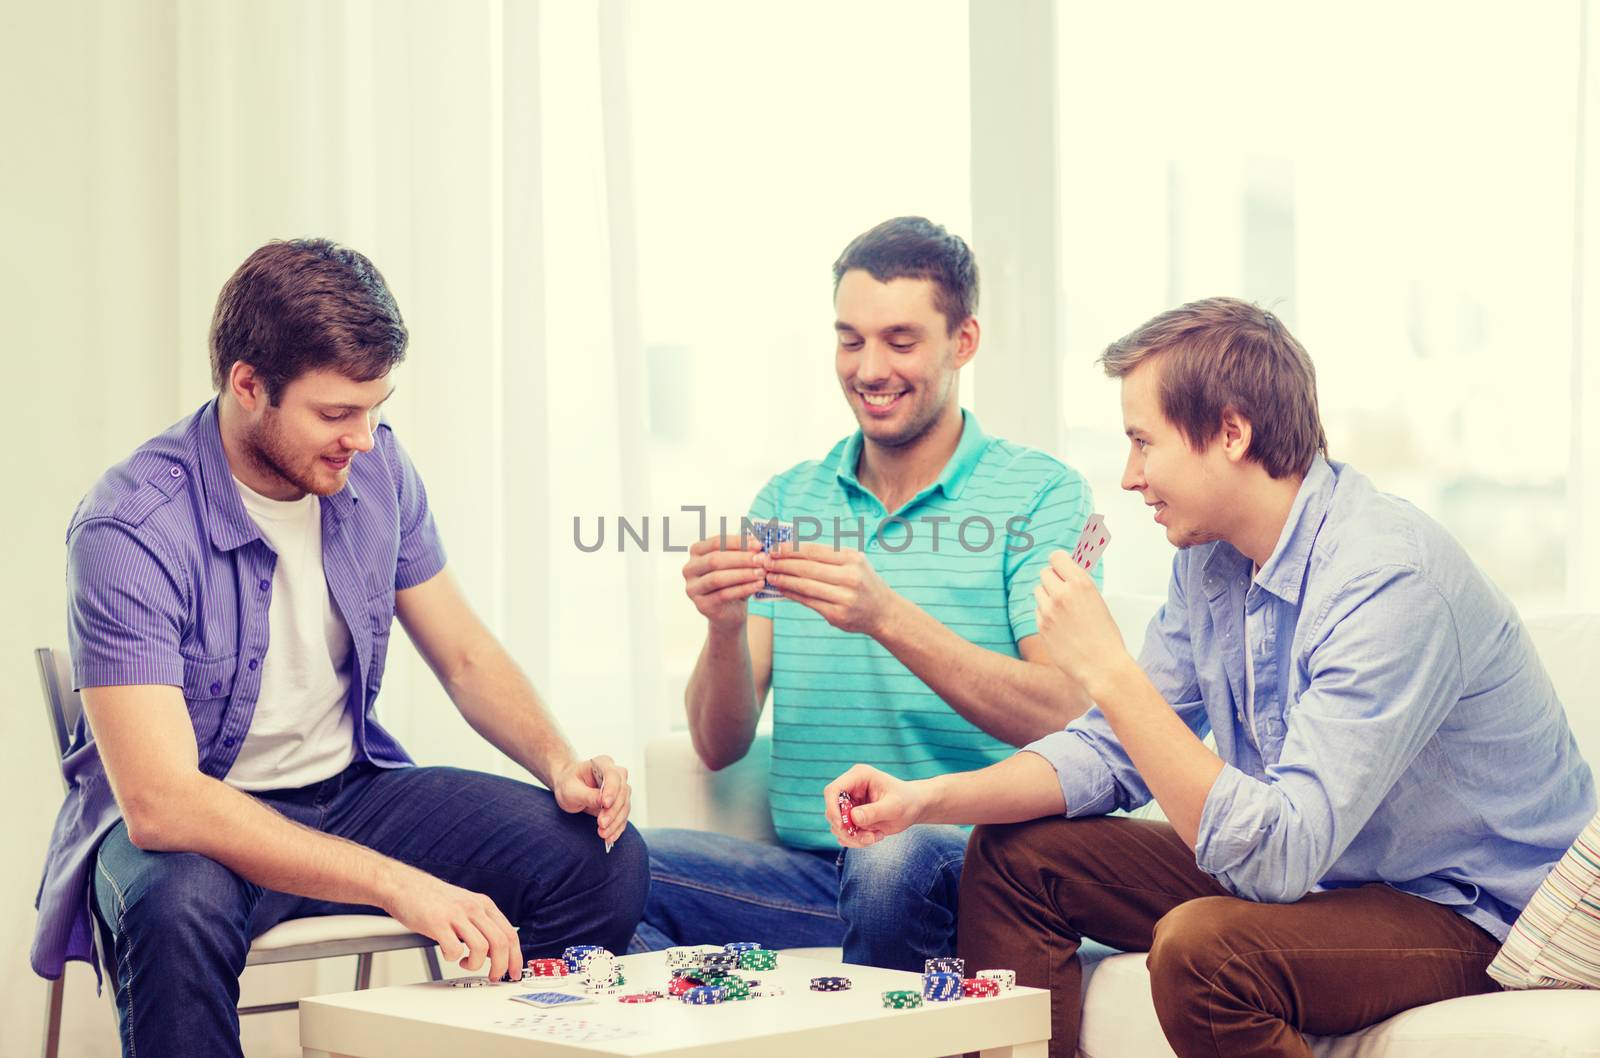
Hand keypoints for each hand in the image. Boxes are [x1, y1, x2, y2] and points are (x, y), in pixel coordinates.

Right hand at [384, 865, 520, 982]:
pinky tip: (448, 954)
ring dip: (476, 964)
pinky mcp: (437, 923)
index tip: (514, 972)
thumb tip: (495, 952)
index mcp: (484, 905)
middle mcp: (474, 908)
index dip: (516, 957)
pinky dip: (453, 958)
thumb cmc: (433, 899)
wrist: (404, 885)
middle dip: (501, 966)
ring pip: (482, 947)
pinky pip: (454, 949)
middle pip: (501, 942)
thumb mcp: (465, 906)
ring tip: (466, 963)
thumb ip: (481, 924)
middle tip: (493, 976)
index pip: (510, 934)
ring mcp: (456, 915)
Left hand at [550, 754, 631, 845]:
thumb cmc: (568, 784)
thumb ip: (587, 795)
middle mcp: (616, 774)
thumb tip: (603, 803)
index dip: (612, 790)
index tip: (605, 804)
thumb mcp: (571, 790)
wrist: (568, 787)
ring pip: (625, 805)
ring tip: (603, 834)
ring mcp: (620, 789)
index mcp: (603, 763)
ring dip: (616, 822)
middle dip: (613, 811)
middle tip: (601, 824)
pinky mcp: (620, 803)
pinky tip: (610, 837)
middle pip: (623, 792)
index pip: (613, 775)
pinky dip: (618, 827)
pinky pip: (623, 816)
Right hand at [683, 534, 768, 629]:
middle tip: (762, 560)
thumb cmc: (733, 582)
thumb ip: (743, 553)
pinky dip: (744, 589)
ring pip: (718, 578)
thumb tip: (757, 545)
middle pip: (715, 560)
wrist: (730, 611)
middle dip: (741, 559)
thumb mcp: (737, 564)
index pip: (716, 542)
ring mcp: (692, 588)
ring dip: (743, 574)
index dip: (738, 542)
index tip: (759, 545)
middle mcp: (689, 569)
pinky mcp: (702, 605)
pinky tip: (758, 585)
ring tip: (762, 573)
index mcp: (696, 552)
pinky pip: (723, 595)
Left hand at [764, 541, 900, 635]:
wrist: (883, 612)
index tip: (774, 547)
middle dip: (783, 564)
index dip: (792, 549)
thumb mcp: (854, 562)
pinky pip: (809, 602)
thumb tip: (793, 549)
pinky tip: (781, 589)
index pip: (815, 551)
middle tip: (765, 561)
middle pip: (808, 568)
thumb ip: (829, 556)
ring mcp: (844, 597)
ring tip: (769, 575)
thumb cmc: (863, 582)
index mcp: (852, 559)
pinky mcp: (838, 614)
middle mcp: (850, 577)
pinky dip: (792, 594)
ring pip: (806, 586)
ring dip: (783, 580)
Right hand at [822, 764, 929, 847]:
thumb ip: (874, 811)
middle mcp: (850, 789)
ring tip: (875, 837)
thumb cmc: (907, 802)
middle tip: (867, 838)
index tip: (842, 826)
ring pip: (837, 825)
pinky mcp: (852, 817)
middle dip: (846, 829)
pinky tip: (875, 836)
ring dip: (853, 837)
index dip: (832, 808)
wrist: (914, 808)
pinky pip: (845, 833)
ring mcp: (850, 804)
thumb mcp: (894, 807)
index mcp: (858, 777)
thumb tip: (854, 817)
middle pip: (832, 810)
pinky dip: (857, 840)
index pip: (833, 790)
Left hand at [1034, 551, 1129, 693]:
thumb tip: (1066, 571)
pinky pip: (1037, 611)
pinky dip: (1045, 614)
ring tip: (1063, 610)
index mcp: (1081, 583)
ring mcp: (1049, 611)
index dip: (1059, 563)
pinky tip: (1060, 625)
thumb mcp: (1097, 601)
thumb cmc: (1105, 636)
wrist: (1102, 666)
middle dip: (1053, 579)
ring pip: (1038, 591)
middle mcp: (1062, 594)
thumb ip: (1079, 585)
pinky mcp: (1041, 626)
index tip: (1062, 568)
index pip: (1056, 557)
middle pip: (1045, 573)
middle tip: (1063, 590)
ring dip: (1047, 596)